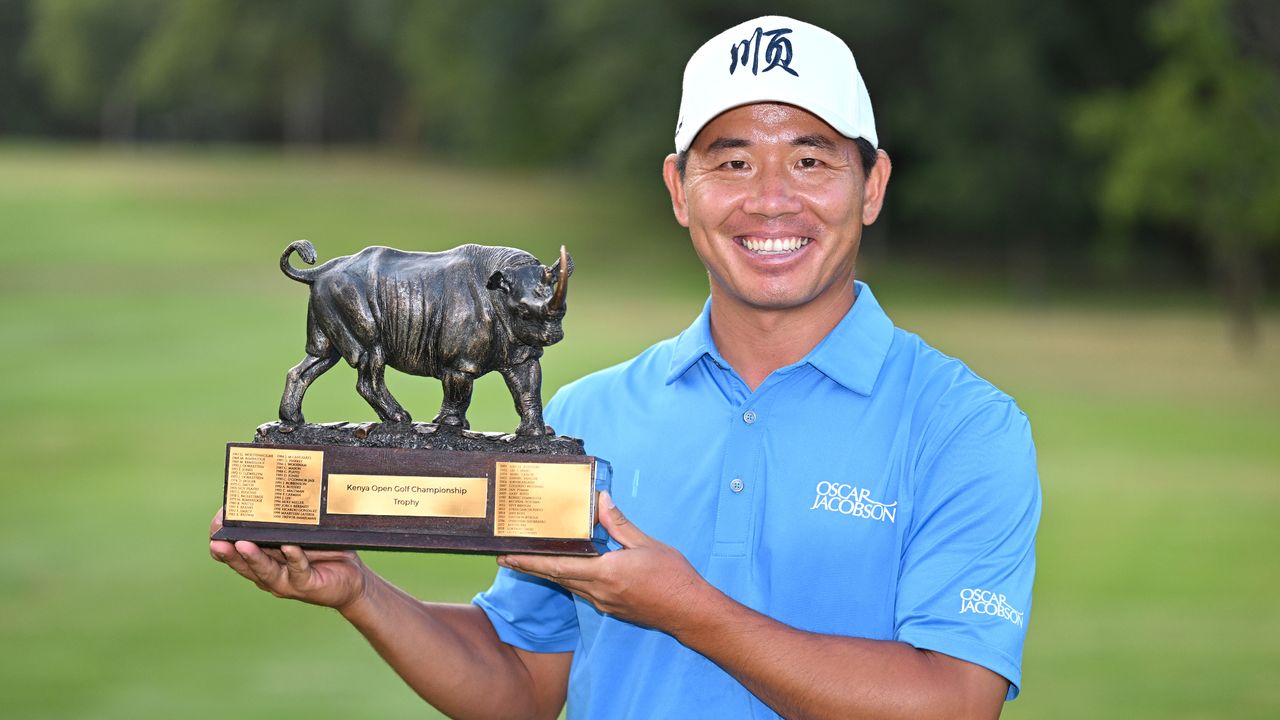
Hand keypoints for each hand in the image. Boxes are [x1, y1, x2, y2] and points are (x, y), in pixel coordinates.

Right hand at [209, 507, 368, 610]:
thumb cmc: (326, 553)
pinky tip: (289, 546)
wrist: (354, 581)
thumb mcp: (302, 534)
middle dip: (227, 550)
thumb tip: (277, 483)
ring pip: (264, 570)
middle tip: (216, 539)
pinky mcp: (305, 585)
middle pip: (241, 562)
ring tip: (241, 544)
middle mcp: (268, 572)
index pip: (234, 550)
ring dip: (252, 557)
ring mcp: (285, 581)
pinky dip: (293, 557)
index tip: (218, 521)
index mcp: (263, 558)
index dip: (223, 537)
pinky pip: (298, 570)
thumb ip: (287, 521)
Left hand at [497, 492, 711, 632]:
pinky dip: (570, 578)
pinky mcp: (612, 606)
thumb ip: (619, 524)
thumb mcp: (646, 544)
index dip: (530, 562)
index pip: (559, 567)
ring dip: (549, 573)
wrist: (689, 611)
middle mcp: (600, 592)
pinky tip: (569, 569)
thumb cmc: (672, 578)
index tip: (508, 557)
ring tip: (532, 561)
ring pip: (569, 585)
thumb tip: (601, 501)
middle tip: (507, 558)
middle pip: (557, 578)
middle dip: (531, 567)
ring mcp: (605, 602)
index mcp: (606, 573)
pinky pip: (583, 591)